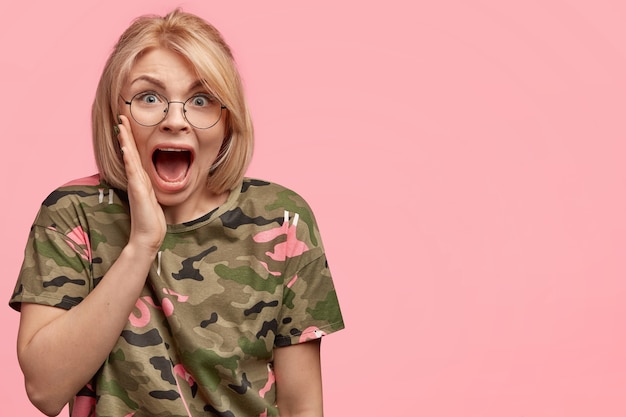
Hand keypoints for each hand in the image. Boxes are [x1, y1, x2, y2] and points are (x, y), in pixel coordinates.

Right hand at [117, 115, 166, 255]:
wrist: (148, 236)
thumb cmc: (151, 221)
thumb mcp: (154, 200)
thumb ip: (151, 190)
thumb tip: (152, 183)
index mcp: (141, 181)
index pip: (134, 156)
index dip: (130, 141)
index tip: (127, 125)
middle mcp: (137, 180)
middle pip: (129, 152)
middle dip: (125, 134)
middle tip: (121, 117)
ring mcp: (136, 185)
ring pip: (129, 158)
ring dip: (125, 141)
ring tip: (121, 126)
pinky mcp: (139, 191)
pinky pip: (133, 171)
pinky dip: (129, 159)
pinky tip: (126, 148)